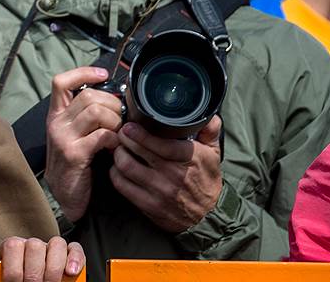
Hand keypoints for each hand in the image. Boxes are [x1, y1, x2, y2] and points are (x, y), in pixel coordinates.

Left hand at [0, 237, 84, 281]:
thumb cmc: (0, 277)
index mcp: (11, 248)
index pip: (13, 245)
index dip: (13, 268)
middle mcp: (31, 246)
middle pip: (35, 245)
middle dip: (33, 273)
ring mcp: (50, 251)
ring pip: (56, 244)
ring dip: (53, 268)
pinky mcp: (69, 257)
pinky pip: (75, 248)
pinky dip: (75, 258)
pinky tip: (70, 272)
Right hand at [44, 67, 123, 221]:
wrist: (65, 196)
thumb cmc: (76, 164)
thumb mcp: (75, 135)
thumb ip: (87, 117)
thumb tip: (116, 99)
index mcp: (56, 115)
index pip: (62, 82)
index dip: (83, 72)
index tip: (103, 74)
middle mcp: (56, 123)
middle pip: (89, 95)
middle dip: (113, 104)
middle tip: (122, 119)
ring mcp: (63, 138)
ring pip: (97, 112)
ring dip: (116, 121)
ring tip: (119, 134)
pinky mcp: (74, 154)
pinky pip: (102, 135)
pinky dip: (115, 139)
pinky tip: (115, 147)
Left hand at [110, 116, 222, 232]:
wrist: (207, 216)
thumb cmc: (206, 180)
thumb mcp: (213, 154)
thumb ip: (210, 131)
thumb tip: (209, 114)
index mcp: (190, 159)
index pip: (162, 144)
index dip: (141, 134)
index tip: (129, 126)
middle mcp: (174, 175)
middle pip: (138, 152)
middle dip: (124, 139)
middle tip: (120, 133)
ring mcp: (160, 191)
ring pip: (126, 167)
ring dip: (118, 154)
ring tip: (119, 148)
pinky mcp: (148, 205)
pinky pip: (122, 185)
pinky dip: (115, 173)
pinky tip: (118, 167)